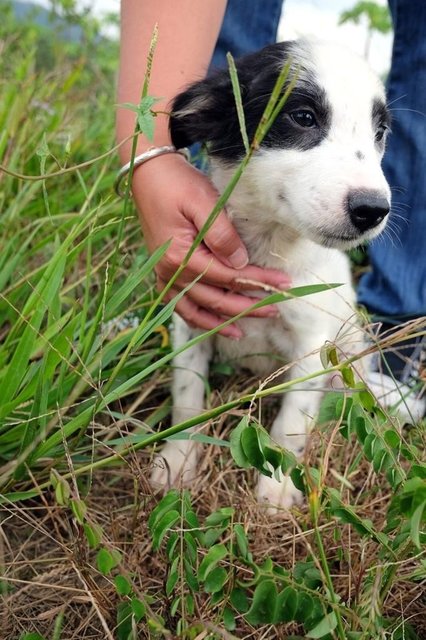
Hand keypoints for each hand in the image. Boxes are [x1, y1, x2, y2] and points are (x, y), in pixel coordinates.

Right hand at [132, 153, 290, 337]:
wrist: (147, 174)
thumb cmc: (177, 184)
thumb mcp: (203, 201)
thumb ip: (222, 234)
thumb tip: (241, 264)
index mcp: (181, 256)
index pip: (228, 277)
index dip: (258, 282)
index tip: (283, 283)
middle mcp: (170, 273)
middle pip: (215, 300)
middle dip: (247, 307)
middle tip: (275, 309)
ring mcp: (164, 276)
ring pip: (197, 310)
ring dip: (221, 322)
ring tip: (244, 330)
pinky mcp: (164, 274)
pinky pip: (180, 305)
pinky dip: (198, 318)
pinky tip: (215, 325)